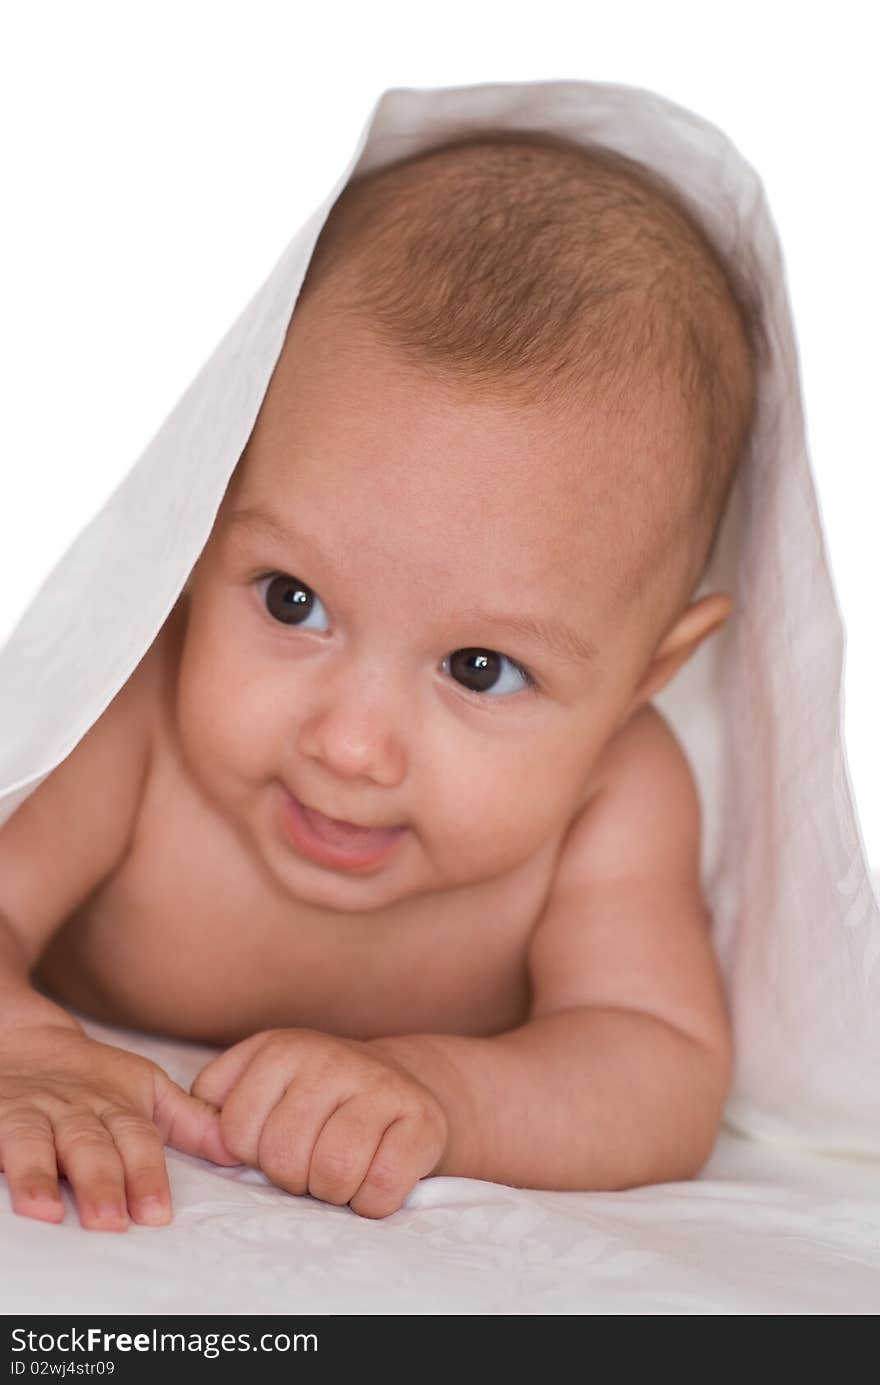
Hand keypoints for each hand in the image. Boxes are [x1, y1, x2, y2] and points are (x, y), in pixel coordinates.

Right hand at [0, 1025, 236, 1230]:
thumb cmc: (91, 1079)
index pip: (136, 1140)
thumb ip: (189, 1122)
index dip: (147, 1175)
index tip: (157, 1213)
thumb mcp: (144, 1091)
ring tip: (47, 1211)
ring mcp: (30, 1113)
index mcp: (117, 1105)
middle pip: (89, 1145)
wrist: (24, 1040)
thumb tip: (236, 1148)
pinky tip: (1, 1189)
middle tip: (111, 1221)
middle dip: (101, 1182)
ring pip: (34, 1142)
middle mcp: (74, 1109)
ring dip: (39, 1175)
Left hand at [191, 1028, 448, 1218]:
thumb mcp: (256, 1082)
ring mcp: (380, 1085)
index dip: (250, 1155)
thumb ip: (211, 1105)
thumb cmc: (314, 1098)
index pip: (234, 1132)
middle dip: (292, 1177)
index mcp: (281, 1049)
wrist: (400, 1085)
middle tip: (310, 1162)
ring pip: (332, 1174)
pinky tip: (373, 1179)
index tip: (273, 1142)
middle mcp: (330, 1058)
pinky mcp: (422, 1119)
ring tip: (339, 1171)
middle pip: (282, 1158)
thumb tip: (199, 1138)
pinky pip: (381, 1187)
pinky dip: (372, 1202)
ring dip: (332, 1192)